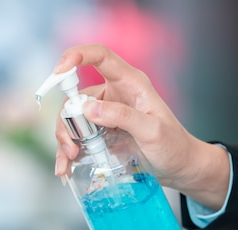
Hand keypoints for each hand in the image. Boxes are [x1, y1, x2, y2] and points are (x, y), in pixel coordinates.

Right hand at [52, 43, 229, 210]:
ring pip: (72, 119)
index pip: (100, 56)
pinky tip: (65, 167)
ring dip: (65, 139)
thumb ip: (122, 116)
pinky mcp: (101, 131)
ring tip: (69, 161)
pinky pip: (77, 136)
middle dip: (67, 121)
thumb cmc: (173, 146)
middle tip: (70, 147)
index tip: (58, 71)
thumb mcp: (152, 131)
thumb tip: (88, 109)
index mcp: (130, 83)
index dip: (77, 56)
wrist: (179, 167)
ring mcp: (105, 113)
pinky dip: (68, 151)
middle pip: (76, 96)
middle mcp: (114, 94)